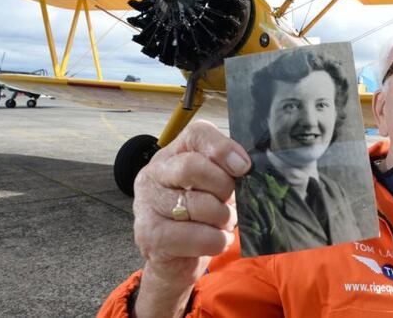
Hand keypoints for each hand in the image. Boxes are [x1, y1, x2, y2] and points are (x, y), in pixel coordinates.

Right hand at [131, 120, 250, 316]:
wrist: (173, 259)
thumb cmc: (200, 216)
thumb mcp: (213, 186)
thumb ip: (226, 171)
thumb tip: (245, 167)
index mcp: (171, 155)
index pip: (196, 134)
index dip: (223, 148)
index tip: (244, 167)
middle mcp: (153, 175)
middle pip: (192, 167)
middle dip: (224, 187)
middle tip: (231, 202)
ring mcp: (147, 205)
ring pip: (200, 205)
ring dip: (224, 218)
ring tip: (223, 224)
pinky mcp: (151, 236)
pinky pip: (199, 236)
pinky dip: (217, 241)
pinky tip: (215, 240)